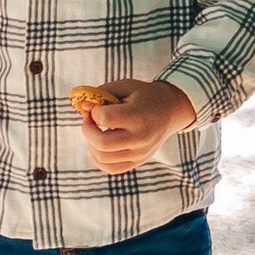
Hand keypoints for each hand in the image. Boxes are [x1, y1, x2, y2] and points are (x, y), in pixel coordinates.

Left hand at [73, 77, 197, 173]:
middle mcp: (141, 138)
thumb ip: (102, 93)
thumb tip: (83, 106)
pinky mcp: (138, 162)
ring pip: (102, 158)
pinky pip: (110, 168)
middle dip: (87, 129)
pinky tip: (97, 146)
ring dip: (90, 144)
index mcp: (139, 116)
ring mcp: (140, 153)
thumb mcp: (126, 86)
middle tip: (89, 120)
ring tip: (94, 132)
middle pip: (101, 143)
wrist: (171, 111)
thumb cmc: (144, 95)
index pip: (105, 118)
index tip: (95, 105)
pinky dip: (98, 159)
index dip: (93, 111)